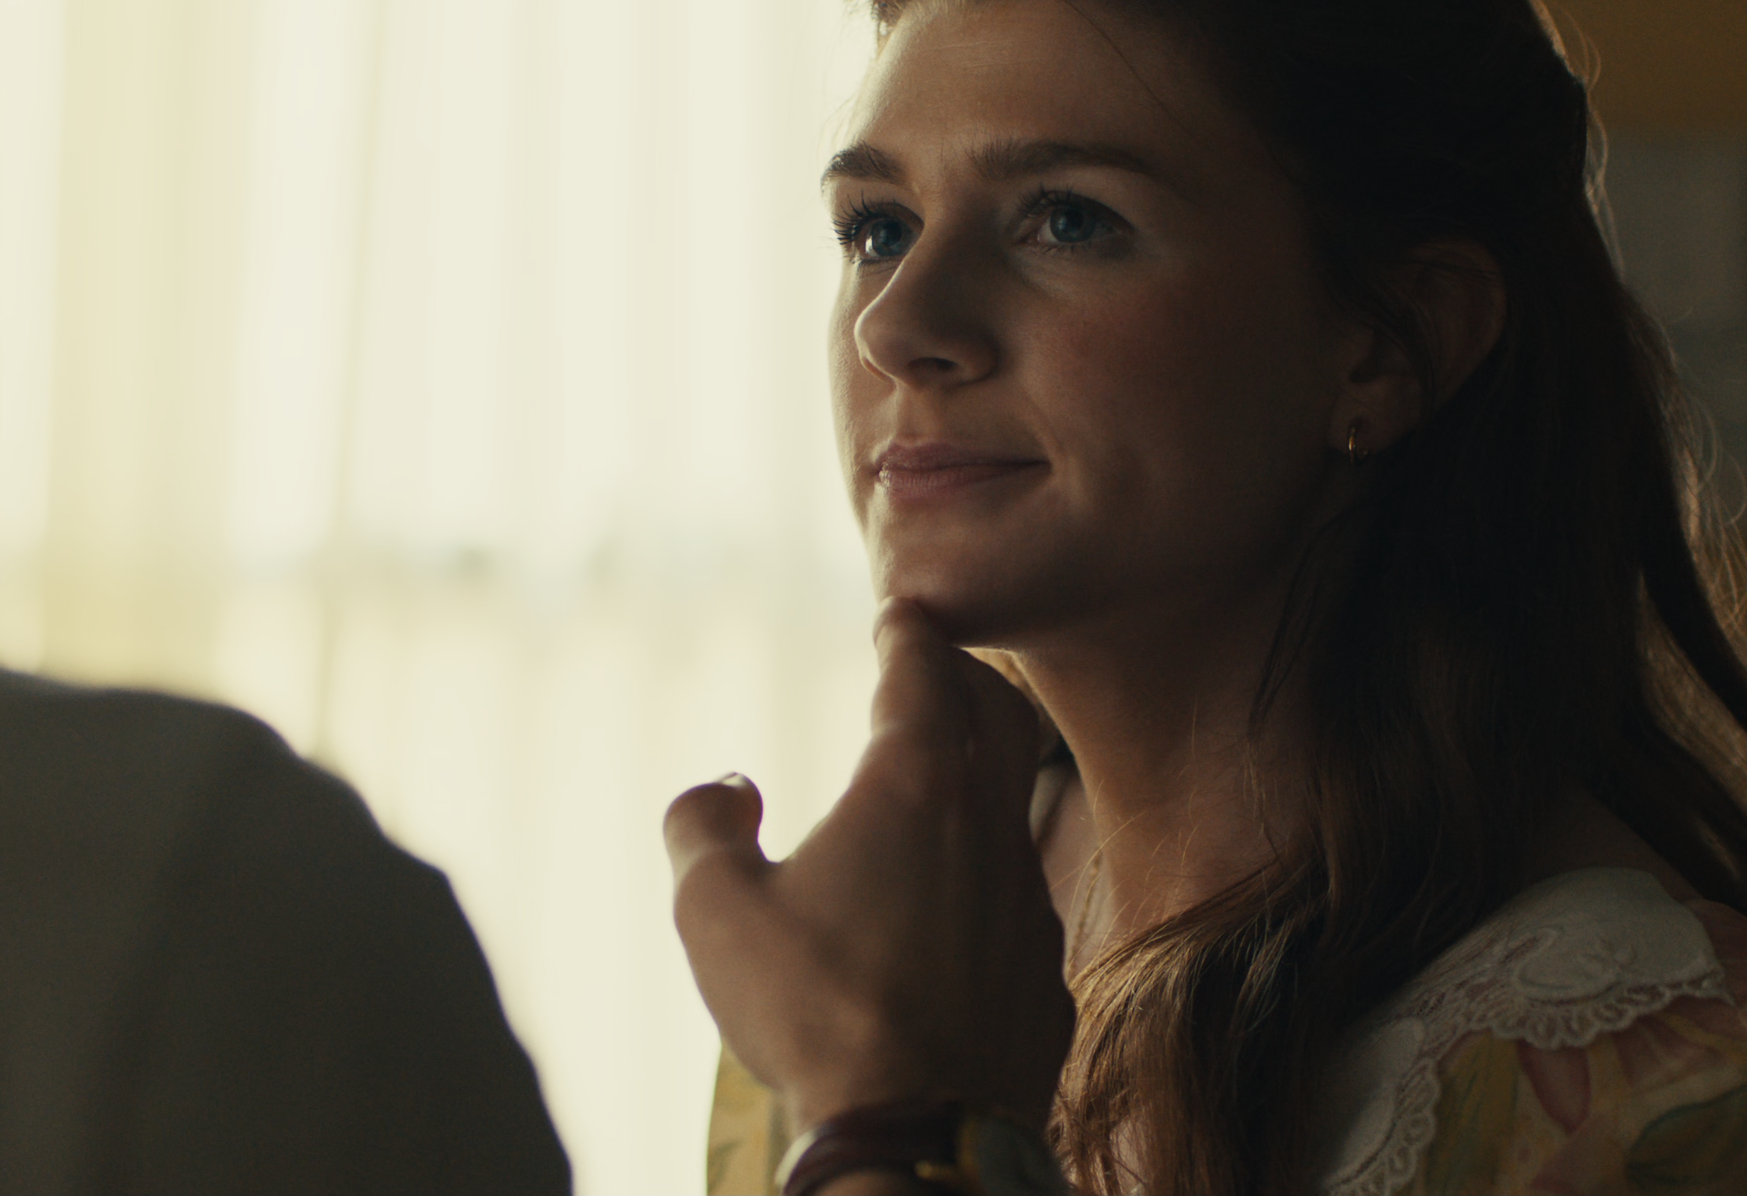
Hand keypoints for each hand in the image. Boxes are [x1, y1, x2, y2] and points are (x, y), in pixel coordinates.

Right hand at [665, 599, 1074, 1137]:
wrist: (917, 1132)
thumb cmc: (812, 1012)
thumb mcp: (715, 912)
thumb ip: (703, 828)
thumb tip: (725, 788)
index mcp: (914, 787)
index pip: (924, 673)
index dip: (910, 634)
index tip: (902, 613)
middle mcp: (987, 829)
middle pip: (1000, 715)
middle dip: (966, 680)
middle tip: (932, 671)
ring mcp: (1027, 904)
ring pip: (1018, 811)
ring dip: (983, 781)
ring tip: (942, 786)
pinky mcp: (1044, 976)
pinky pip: (1019, 903)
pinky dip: (986, 879)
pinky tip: (953, 909)